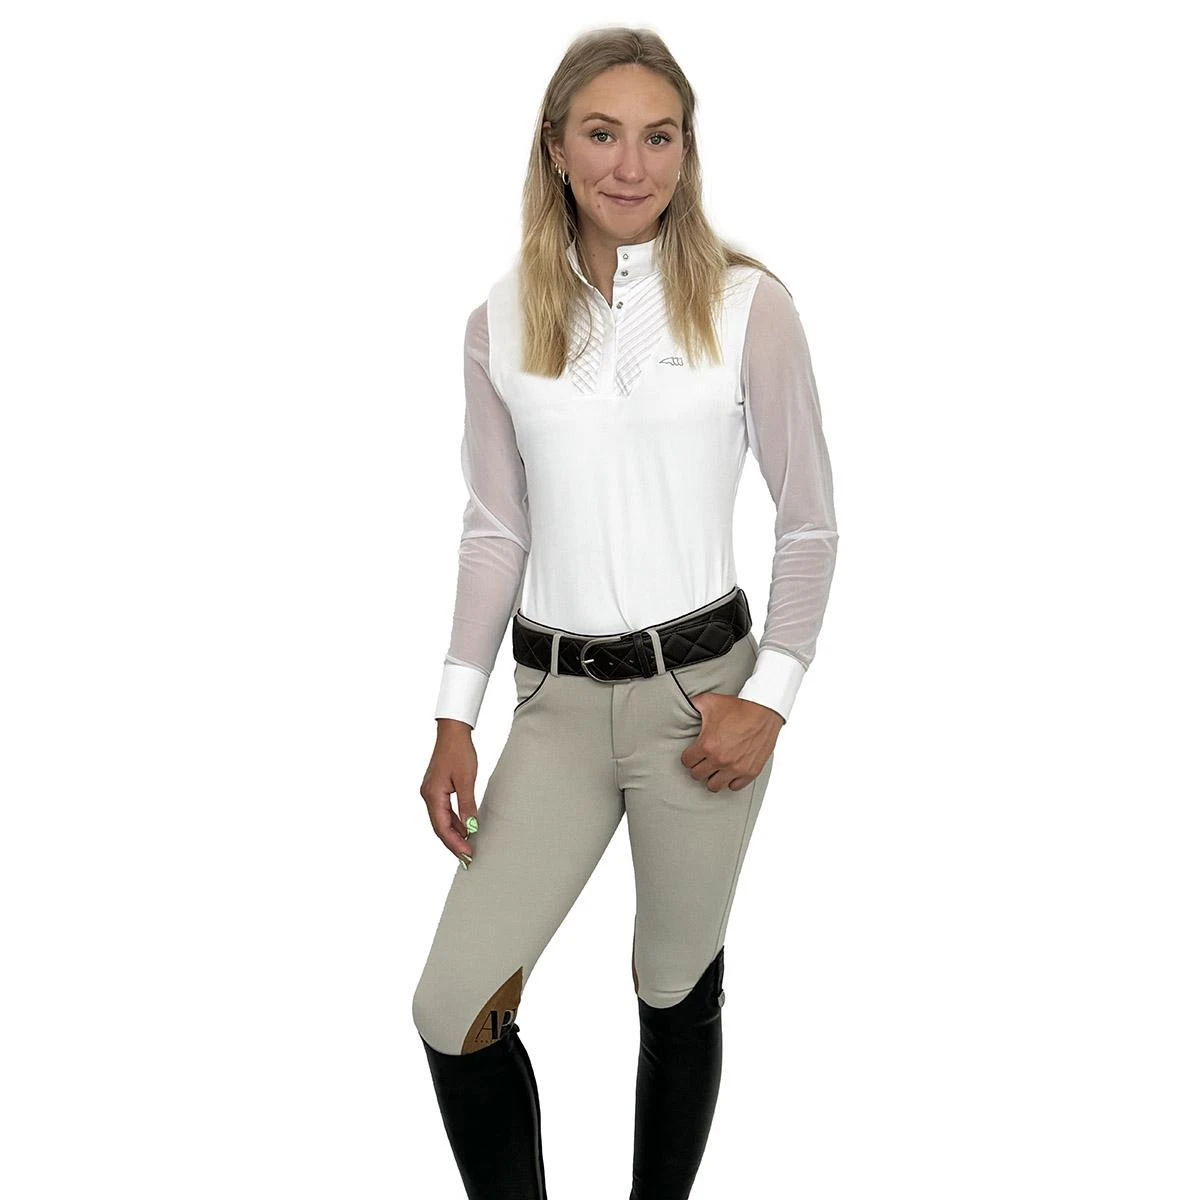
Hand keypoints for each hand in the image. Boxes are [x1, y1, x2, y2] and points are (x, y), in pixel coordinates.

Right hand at [421, 721, 479, 865]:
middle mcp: (428, 796)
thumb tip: (471, 828)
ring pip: (441, 820)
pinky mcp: (436, 789)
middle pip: (439, 827)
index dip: (455, 843)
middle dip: (453, 843)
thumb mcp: (467, 780)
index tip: (467, 854)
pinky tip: (465, 828)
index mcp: (432, 795)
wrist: (452, 732)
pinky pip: (444, 811)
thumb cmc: (459, 752)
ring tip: (468, 847)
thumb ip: (467, 805)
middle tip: (468, 858)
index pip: (442, 827)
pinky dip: (454, 822)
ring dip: (454, 834)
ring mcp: (431, 792)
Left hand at [680, 693, 783, 791]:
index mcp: (707, 745)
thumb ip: (693, 705)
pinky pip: (734, 786)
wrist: (764, 710)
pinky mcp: (750, 771)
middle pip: (697, 775)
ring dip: (713, 777)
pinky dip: (731, 780)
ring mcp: (735, 768)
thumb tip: (685, 704)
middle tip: (703, 761)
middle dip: (698, 767)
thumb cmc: (739, 707)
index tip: (693, 753)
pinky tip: (730, 772)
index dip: (689, 756)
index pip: (687, 762)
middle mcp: (720, 760)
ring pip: (714, 786)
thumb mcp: (710, 701)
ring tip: (715, 769)